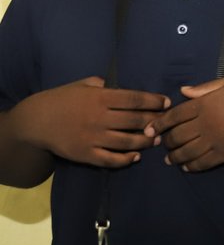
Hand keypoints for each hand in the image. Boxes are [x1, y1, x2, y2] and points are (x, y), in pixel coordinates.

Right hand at [14, 77, 168, 167]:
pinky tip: (136, 157)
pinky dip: (126, 159)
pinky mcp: (85, 154)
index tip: (166, 103)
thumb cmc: (61, 99)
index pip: (134, 99)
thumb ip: (102, 85)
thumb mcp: (81, 85)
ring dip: (145, 141)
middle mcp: (99, 118)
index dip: (153, 101)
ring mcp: (93, 138)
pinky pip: (110, 159)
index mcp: (99, 98)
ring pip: (127, 141)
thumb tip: (122, 87)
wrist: (35, 121)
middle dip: (154, 121)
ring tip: (156, 140)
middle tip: (166, 122)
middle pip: (135, 120)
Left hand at [147, 76, 223, 171]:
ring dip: (175, 157)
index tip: (149, 131)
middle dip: (166, 142)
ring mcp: (214, 140)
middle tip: (163, 145)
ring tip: (171, 159)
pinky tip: (187, 166)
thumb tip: (183, 92)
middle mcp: (205, 123)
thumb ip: (204, 88)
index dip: (158, 124)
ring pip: (186, 152)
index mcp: (204, 104)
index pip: (173, 116)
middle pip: (176, 136)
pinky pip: (201, 163)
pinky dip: (191, 166)